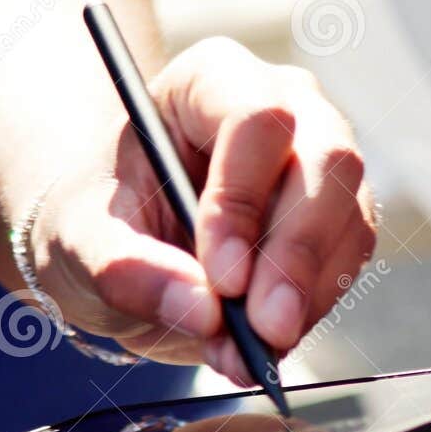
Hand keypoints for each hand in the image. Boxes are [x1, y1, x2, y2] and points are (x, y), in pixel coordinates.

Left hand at [33, 38, 374, 376]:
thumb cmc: (100, 216)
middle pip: (328, 163)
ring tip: (241, 352)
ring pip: (349, 220)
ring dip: (304, 298)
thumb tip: (203, 313)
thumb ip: (125, 269)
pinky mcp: (341, 219)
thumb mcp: (81, 238)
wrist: (128, 241)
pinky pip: (347, 265)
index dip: (245, 200)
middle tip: (264, 331)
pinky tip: (259, 343)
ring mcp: (324, 162)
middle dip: (296, 257)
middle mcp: (287, 106)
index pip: (256, 119)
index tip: (222, 279)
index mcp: (212, 79)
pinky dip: (309, 313)